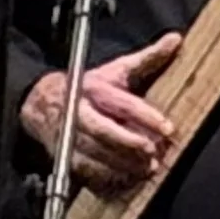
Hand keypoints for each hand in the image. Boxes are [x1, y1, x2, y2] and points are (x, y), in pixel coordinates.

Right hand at [22, 29, 181, 192]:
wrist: (44, 103)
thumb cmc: (88, 86)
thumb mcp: (117, 70)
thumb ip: (148, 58)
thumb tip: (176, 39)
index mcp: (95, 89)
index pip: (123, 103)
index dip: (146, 116)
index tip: (167, 128)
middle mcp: (81, 112)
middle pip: (104, 130)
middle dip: (128, 142)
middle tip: (152, 152)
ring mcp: (71, 135)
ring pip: (96, 152)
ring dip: (122, 163)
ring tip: (147, 168)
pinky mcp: (66, 154)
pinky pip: (86, 169)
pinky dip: (106, 176)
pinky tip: (126, 179)